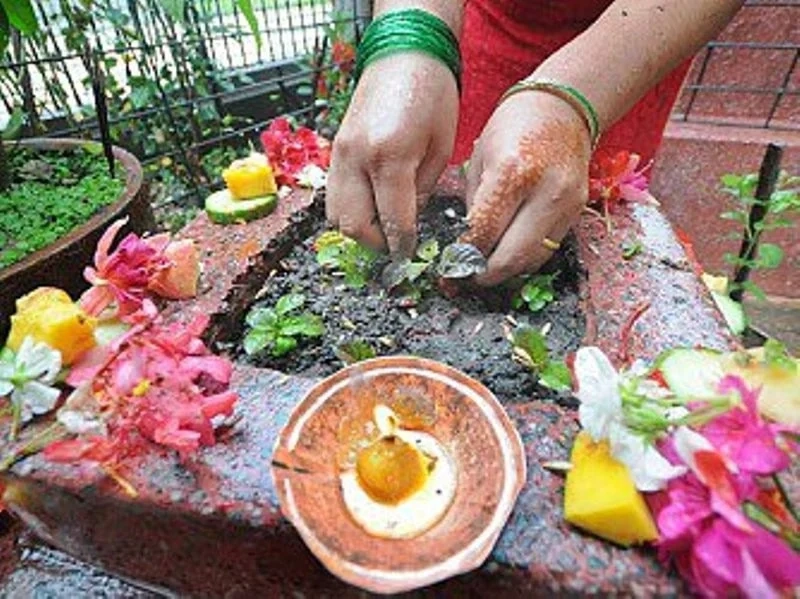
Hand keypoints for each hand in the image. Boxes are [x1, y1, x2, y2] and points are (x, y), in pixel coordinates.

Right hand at [326, 53, 458, 255]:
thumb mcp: (441, 148)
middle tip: (396, 247)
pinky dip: (349, 209)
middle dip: (376, 244)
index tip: (410, 257)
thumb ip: (423, 191)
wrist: (403, 54)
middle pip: (353, 225)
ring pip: (335, 214)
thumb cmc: (432, 95)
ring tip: (383, 229)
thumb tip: (411, 222)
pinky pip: (332, 194)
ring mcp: (339, 154)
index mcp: (390, 156)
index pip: (392, 220)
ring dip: (358, 229)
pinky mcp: (334, 150)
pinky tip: (371, 206)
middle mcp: (356, 158)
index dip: (402, 245)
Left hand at [463, 91, 591, 285]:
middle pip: (513, 257)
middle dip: (487, 275)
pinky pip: (548, 248)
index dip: (465, 257)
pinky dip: (526, 257)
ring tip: (486, 270)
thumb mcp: (480, 158)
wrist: (564, 107)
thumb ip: (475, 203)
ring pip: (534, 259)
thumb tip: (468, 245)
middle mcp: (545, 192)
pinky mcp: (578, 210)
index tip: (451, 268)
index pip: (485, 233)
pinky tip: (508, 253)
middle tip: (468, 279)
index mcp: (512, 173)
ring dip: (508, 271)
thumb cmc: (513, 125)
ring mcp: (567, 204)